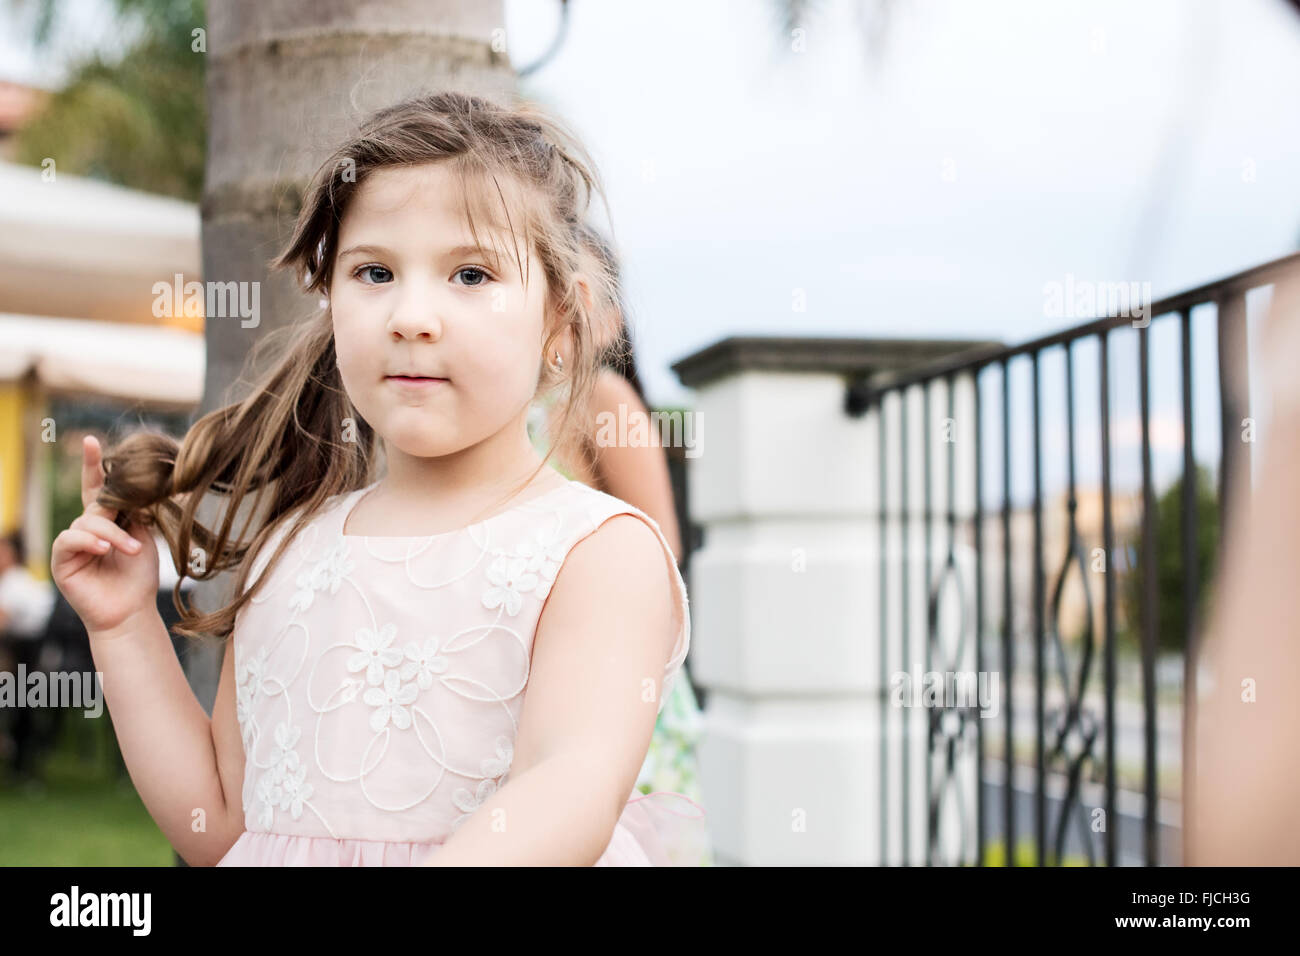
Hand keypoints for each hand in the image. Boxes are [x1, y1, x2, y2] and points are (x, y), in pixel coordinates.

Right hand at [50, 435, 159, 635]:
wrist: (131, 611)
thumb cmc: (138, 576)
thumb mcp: (141, 536)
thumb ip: (132, 512)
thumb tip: (130, 487)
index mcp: (106, 520)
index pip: (98, 488)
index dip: (93, 465)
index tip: (91, 441)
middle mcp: (86, 528)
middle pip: (97, 503)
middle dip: (117, 513)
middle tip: (135, 534)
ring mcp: (72, 543)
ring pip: (87, 521)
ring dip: (112, 534)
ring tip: (130, 550)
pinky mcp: (62, 560)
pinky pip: (71, 539)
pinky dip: (89, 541)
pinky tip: (104, 549)